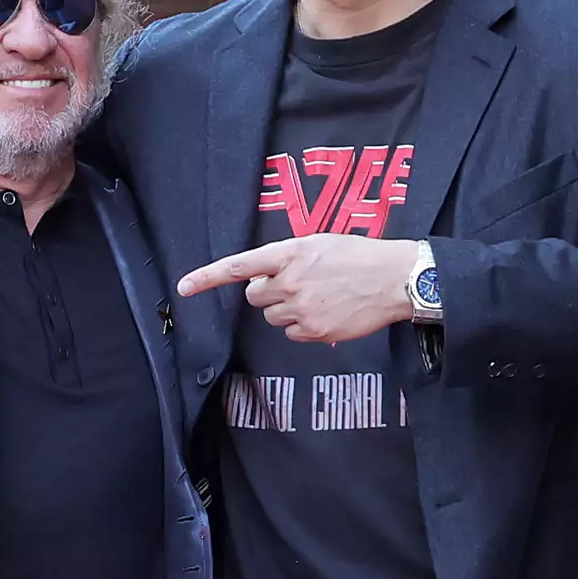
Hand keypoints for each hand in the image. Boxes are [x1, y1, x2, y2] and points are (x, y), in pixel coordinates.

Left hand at [177, 234, 418, 343]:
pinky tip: (326, 313)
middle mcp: (290, 281)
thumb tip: (263, 280)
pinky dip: (304, 327)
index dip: (207, 278)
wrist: (394, 279)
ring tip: (317, 297)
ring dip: (286, 310)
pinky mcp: (315, 331)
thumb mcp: (318, 243)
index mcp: (289, 253)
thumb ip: (287, 257)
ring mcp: (301, 308)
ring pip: (272, 317)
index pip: (238, 266)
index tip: (183, 288)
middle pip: (254, 297)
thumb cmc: (358, 256)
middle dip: (267, 293)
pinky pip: (292, 335)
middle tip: (295, 285)